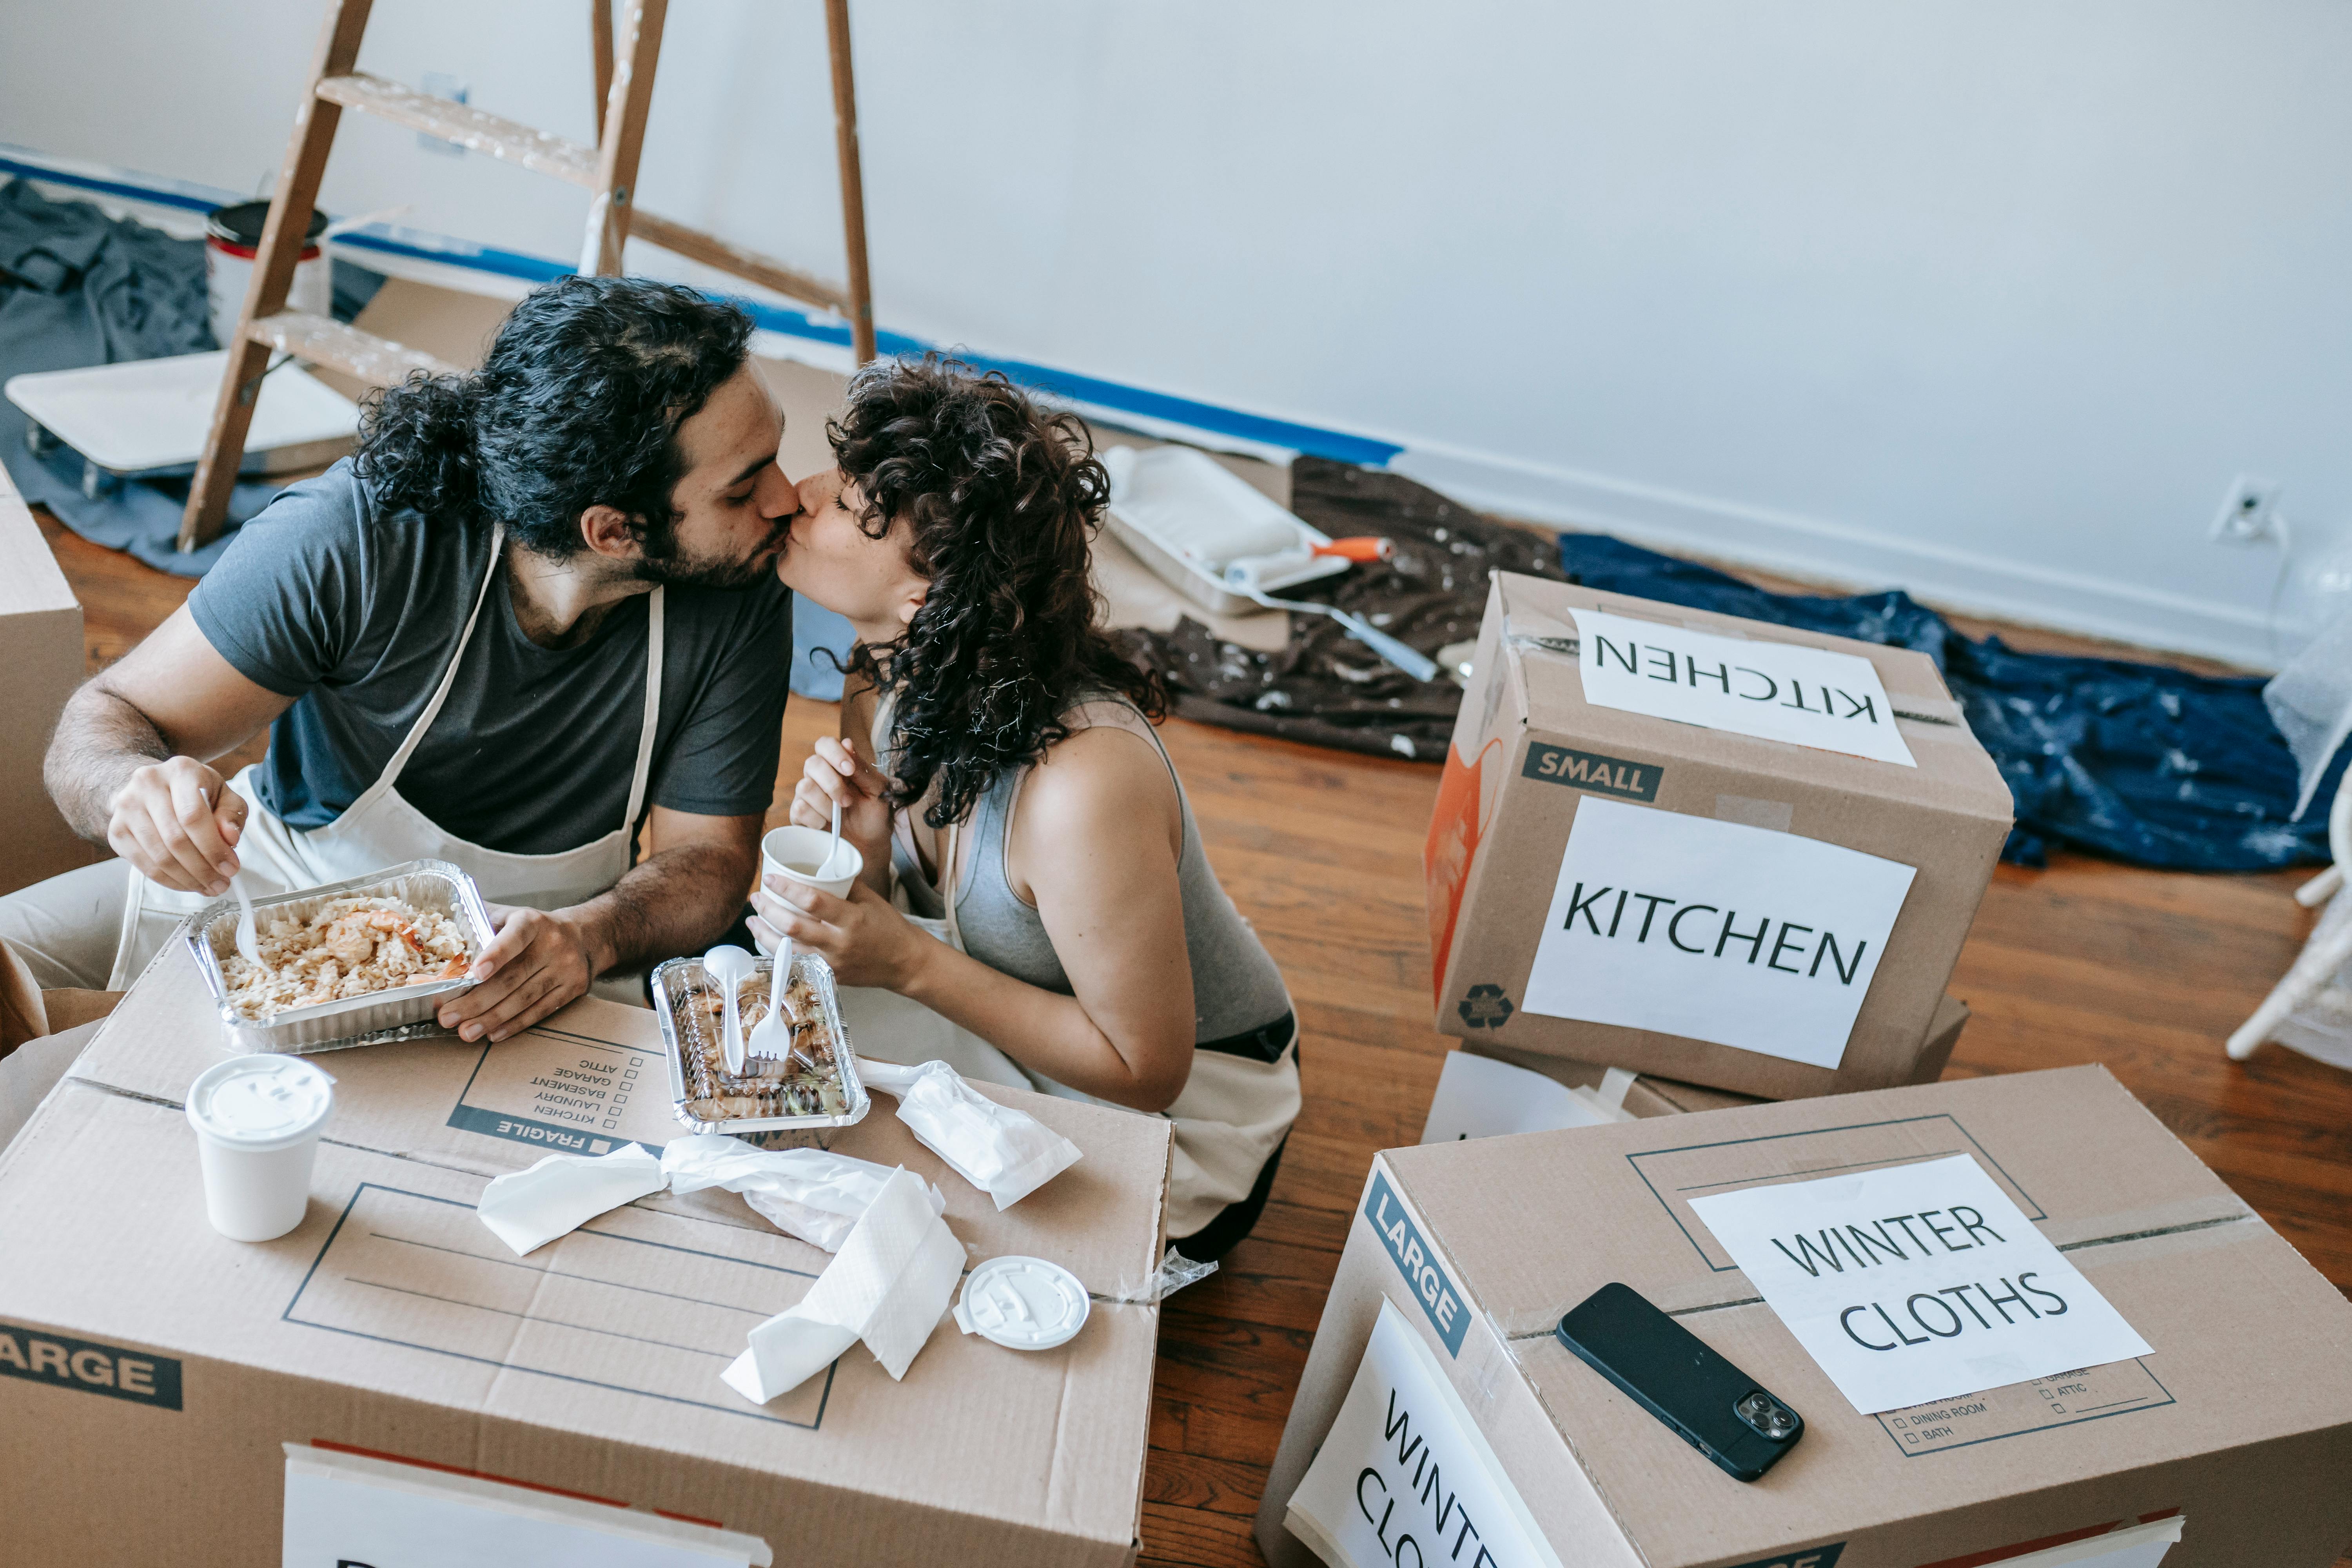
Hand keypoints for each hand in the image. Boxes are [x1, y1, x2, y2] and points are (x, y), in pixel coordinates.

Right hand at [106, 756, 246, 894]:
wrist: (153, 789)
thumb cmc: (196, 793)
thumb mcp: (223, 795)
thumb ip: (231, 814)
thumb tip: (230, 838)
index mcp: (180, 771)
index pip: (193, 816)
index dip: (213, 847)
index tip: (231, 868)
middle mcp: (147, 784)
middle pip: (175, 838)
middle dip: (203, 869)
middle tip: (221, 885)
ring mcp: (127, 807)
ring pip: (159, 855)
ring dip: (187, 879)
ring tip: (208, 887)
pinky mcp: (116, 830)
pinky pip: (143, 864)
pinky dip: (169, 880)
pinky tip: (187, 884)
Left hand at [437, 903, 602, 1042]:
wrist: (583, 936)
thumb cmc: (533, 929)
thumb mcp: (510, 915)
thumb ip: (480, 921)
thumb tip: (439, 931)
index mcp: (532, 922)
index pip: (514, 938)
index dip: (495, 955)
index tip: (474, 974)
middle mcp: (553, 944)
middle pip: (513, 977)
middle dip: (477, 1001)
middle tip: (448, 1017)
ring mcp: (566, 968)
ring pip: (525, 999)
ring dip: (492, 1019)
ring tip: (466, 1032)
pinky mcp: (573, 988)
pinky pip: (541, 1011)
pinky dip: (515, 1024)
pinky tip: (494, 1033)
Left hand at [748, 873, 931, 990]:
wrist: (904, 963)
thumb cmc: (889, 927)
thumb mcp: (870, 900)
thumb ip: (843, 885)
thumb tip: (816, 868)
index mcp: (852, 919)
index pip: (812, 901)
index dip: (787, 888)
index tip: (770, 878)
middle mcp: (839, 943)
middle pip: (792, 927)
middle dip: (768, 911)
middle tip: (756, 898)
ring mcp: (832, 963)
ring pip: (787, 950)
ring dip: (764, 934)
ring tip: (752, 921)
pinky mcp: (828, 976)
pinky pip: (796, 964)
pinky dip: (778, 952)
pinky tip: (768, 942)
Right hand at [790, 737, 891, 878]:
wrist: (869, 844)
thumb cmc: (875, 814)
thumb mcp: (878, 790)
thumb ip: (863, 768)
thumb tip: (847, 743)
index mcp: (837, 764)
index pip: (824, 744)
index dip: (834, 753)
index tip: (849, 770)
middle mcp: (819, 776)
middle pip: (811, 764)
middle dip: (833, 784)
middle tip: (848, 801)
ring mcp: (806, 795)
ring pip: (803, 787)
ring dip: (826, 805)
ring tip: (839, 815)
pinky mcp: (799, 815)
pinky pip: (799, 809)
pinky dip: (817, 819)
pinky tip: (826, 825)